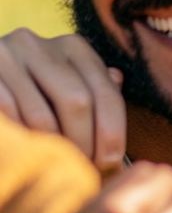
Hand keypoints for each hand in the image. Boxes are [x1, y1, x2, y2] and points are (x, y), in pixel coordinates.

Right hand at [0, 29, 124, 171]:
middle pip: (78, 102)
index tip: (111, 163)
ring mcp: (5, 57)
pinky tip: (29, 150)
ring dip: (54, 148)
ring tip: (57, 165)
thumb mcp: (66, 84)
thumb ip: (94, 89)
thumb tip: (118, 81)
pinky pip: (10, 116)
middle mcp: (39, 44)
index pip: (106, 92)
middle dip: (85, 143)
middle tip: (83, 168)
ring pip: (42, 116)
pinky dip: (24, 140)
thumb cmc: (30, 91)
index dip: (112, 133)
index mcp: (72, 46)